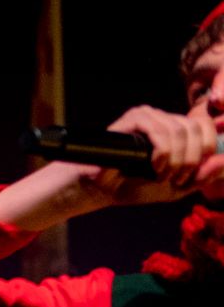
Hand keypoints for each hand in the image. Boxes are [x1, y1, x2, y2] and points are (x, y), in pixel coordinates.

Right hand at [0, 102, 223, 229]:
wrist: (95, 190)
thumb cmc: (129, 187)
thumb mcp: (173, 188)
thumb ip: (200, 177)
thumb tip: (223, 162)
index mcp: (175, 131)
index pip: (205, 126)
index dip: (207, 150)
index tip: (190, 175)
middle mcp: (164, 119)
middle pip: (196, 128)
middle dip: (192, 159)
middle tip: (175, 179)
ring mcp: (149, 116)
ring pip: (180, 130)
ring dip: (176, 160)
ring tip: (161, 176)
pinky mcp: (134, 118)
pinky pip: (160, 131)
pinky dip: (163, 152)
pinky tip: (154, 166)